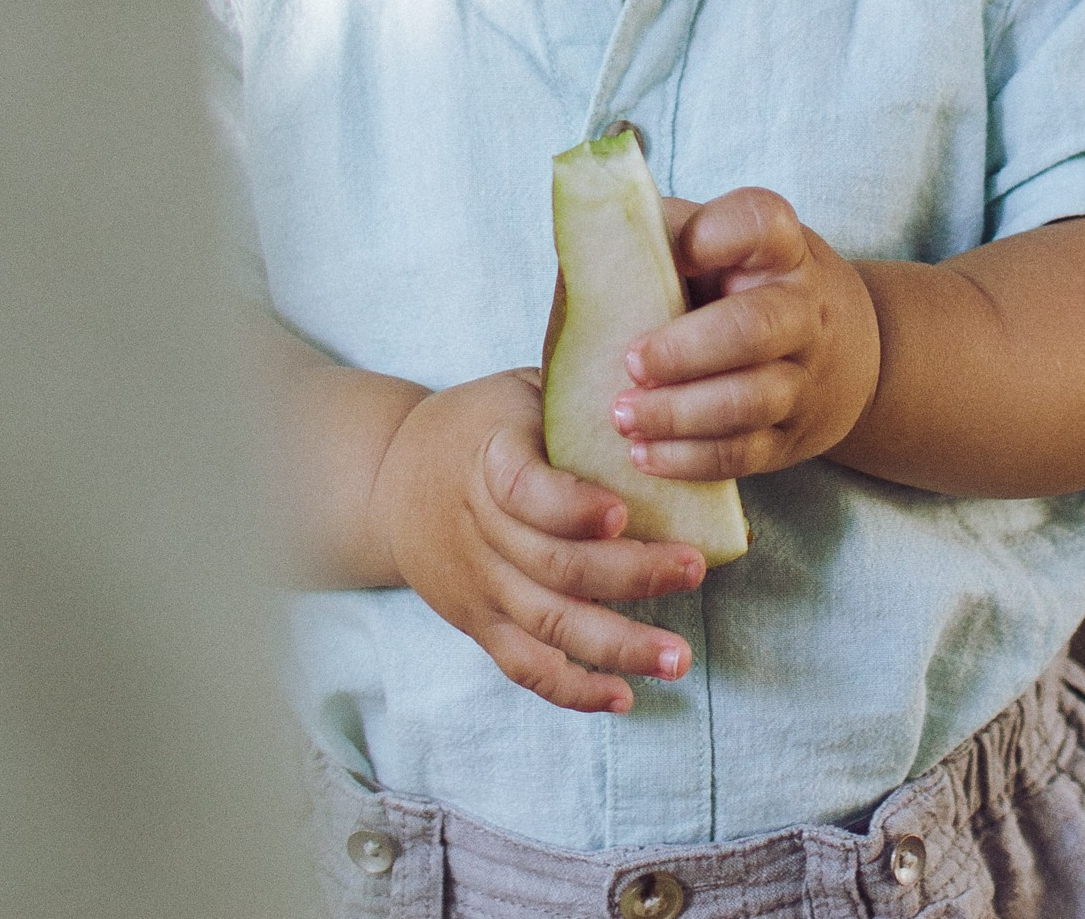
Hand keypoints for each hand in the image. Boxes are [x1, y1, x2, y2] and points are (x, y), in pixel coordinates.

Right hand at [368, 368, 706, 714]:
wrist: (391, 477)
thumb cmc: (481, 422)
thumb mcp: (519, 390)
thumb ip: (576, 396)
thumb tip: (664, 388)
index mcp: (489, 458)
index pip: (522, 490)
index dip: (570, 506)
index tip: (623, 512)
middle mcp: (480, 528)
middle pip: (551, 565)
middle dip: (629, 574)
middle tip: (693, 569)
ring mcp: (478, 584)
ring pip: (546, 624)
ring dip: (616, 645)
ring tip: (677, 657)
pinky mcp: (478, 623)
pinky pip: (524, 666)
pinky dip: (572, 688)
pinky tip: (623, 696)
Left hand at [613, 187, 880, 481]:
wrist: (843, 349)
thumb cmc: (750, 285)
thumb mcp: (727, 246)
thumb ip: (666, 240)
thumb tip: (587, 242)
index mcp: (782, 249)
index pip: (761, 224)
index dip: (715, 235)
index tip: (677, 253)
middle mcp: (803, 310)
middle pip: (753, 329)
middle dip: (685, 351)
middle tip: (630, 361)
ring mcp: (803, 377)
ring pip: (750, 400)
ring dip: (679, 413)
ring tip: (622, 416)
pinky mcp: (790, 436)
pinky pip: (744, 454)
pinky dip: (690, 459)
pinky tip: (644, 455)